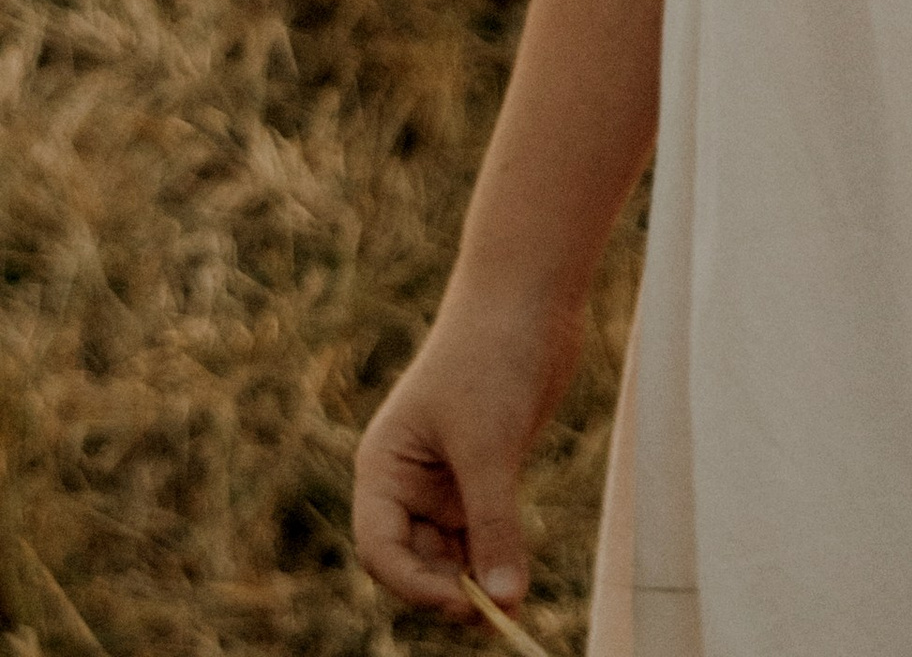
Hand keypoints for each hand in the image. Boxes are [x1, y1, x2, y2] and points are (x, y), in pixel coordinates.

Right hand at [352, 299, 578, 622]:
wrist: (530, 294)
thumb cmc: (490, 359)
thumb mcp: (489, 446)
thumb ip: (494, 525)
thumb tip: (505, 600)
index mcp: (384, 468)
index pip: (382, 548)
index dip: (416, 585)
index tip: (464, 602)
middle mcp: (408, 479)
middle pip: (417, 559)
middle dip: (450, 590)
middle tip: (495, 617)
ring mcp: (448, 476)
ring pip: (453, 550)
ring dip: (478, 577)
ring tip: (512, 608)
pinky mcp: (487, 469)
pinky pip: (485, 528)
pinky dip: (498, 553)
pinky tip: (519, 577)